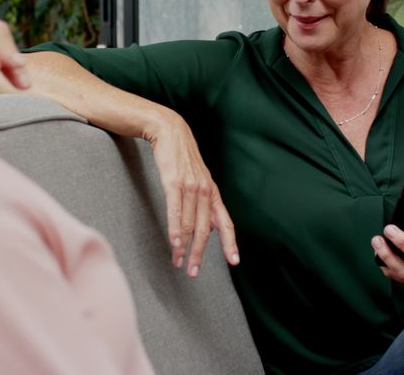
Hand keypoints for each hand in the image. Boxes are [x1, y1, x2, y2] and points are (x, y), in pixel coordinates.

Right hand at [147, 112, 239, 277]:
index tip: (234, 261)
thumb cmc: (182, 157)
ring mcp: (190, 187)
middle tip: (193, 273)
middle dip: (199, 254)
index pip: (225, 222)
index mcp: (212, 192)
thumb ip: (202, 204)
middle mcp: (205, 191)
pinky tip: (174, 244)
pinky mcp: (174, 182)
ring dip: (183, 247)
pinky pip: (176, 211)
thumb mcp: (198, 179)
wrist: (170, 131)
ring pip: (188, 224)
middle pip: (204, 230)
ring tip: (178, 263)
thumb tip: (206, 228)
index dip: (230, 242)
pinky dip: (175, 230)